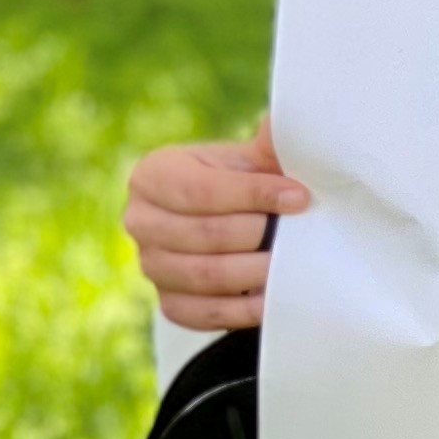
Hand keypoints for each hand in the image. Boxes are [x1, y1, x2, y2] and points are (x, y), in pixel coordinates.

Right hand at [125, 123, 312, 332]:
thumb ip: (267, 146)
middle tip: (295, 233)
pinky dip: (242, 310)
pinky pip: (204, 314)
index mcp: (152, 175)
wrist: (228, 222)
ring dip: (253, 272)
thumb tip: (286, 124)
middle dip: (256, 234)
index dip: (252, 195)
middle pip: (201, 235)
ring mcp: (150, 265)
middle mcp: (139, 220)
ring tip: (288, 264)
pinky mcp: (169, 303)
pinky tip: (272, 297)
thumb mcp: (248, 160)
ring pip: (204, 276)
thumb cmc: (240, 185)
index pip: (199, 190)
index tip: (299, 197)